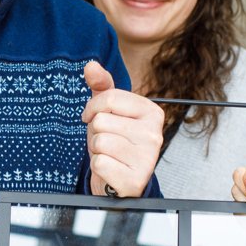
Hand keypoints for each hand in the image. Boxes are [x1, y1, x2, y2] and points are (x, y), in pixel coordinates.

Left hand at [82, 61, 162, 196]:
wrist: (120, 180)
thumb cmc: (115, 142)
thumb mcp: (109, 111)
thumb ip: (101, 86)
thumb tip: (90, 65)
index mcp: (152, 112)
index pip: (110, 97)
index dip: (93, 108)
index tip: (93, 118)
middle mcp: (154, 134)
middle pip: (102, 120)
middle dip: (95, 132)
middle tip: (107, 141)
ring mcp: (147, 158)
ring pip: (99, 141)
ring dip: (96, 150)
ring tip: (109, 155)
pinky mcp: (135, 179)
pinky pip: (100, 163)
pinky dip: (99, 167)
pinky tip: (111, 169)